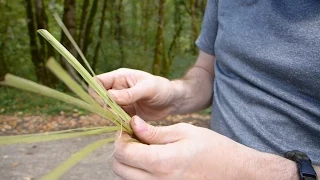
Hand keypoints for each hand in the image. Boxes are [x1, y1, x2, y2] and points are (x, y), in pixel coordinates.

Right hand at [93, 68, 175, 120]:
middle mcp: (117, 89)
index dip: (96, 92)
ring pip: (106, 110)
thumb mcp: (148, 88)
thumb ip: (130, 93)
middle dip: (104, 107)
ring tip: (125, 119)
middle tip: (118, 113)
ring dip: (112, 117)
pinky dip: (118, 123)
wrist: (172, 101)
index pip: (98, 82)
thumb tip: (109, 97)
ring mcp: (120, 102)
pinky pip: (115, 119)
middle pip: (98, 98)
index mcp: (120, 77)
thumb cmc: (162, 88)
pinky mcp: (125, 113)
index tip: (105, 102)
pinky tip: (128, 125)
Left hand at [113, 116, 249, 179]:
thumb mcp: (184, 132)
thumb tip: (133, 124)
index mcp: (162, 162)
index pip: (124, 152)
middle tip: (134, 137)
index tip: (128, 129)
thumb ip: (155, 132)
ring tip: (143, 149)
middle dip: (121, 151)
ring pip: (127, 179)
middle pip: (119, 169)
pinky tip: (151, 161)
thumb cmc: (213, 148)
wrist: (234, 172)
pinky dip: (138, 173)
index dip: (121, 138)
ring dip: (128, 163)